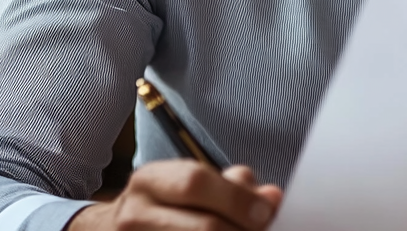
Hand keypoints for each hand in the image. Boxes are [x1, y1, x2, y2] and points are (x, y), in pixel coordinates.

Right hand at [66, 161, 282, 230]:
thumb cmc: (165, 205)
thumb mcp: (190, 185)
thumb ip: (233, 186)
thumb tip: (272, 197)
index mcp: (150, 181)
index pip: (195, 183)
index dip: (237, 199)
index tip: (267, 212)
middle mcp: (134, 214)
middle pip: (201, 227)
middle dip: (239, 230)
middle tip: (264, 230)